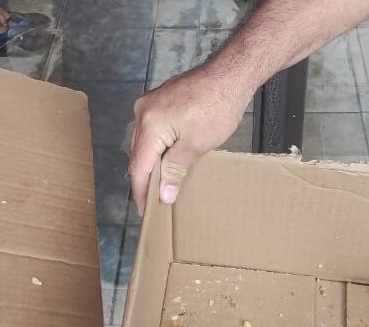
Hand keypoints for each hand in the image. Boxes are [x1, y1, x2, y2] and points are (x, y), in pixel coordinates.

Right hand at [129, 65, 252, 213]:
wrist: (231, 74)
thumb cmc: (217, 106)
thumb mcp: (196, 145)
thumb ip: (175, 170)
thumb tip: (164, 194)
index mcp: (149, 125)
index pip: (138, 166)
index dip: (141, 191)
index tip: (145, 210)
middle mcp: (143, 112)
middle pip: (138, 154)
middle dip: (145, 178)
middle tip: (154, 201)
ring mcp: (150, 103)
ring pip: (144, 142)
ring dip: (152, 162)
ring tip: (161, 183)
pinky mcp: (160, 99)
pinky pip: (152, 129)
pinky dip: (158, 146)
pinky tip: (167, 157)